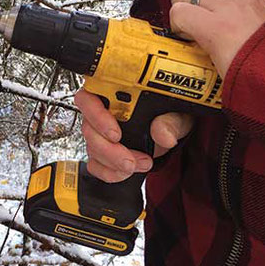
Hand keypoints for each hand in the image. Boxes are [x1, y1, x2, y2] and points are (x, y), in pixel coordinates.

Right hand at [74, 89, 192, 182]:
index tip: (116, 134)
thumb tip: (163, 134)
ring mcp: (99, 132)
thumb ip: (170, 122)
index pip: (89, 98)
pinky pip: (95, 165)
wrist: (170, 135)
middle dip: (108, 150)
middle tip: (129, 160)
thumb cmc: (168, 116)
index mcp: (114, 93)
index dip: (97, 116)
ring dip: (113, 163)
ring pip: (92, 148)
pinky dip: (110, 172)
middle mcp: (102, 111)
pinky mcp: (100, 151)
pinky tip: (125, 172)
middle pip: (88, 129)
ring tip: (139, 164)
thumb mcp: (176, 115)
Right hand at [170, 0, 264, 76]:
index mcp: (216, 27)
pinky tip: (225, 18)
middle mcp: (228, 6)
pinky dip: (221, 2)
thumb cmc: (254, 70)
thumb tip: (182, 38)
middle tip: (191, 28)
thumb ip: (193, 44)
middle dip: (185, 10)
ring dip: (202, 5)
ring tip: (210, 23)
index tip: (182, 35)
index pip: (177, 11)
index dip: (175, 25)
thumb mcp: (213, 64)